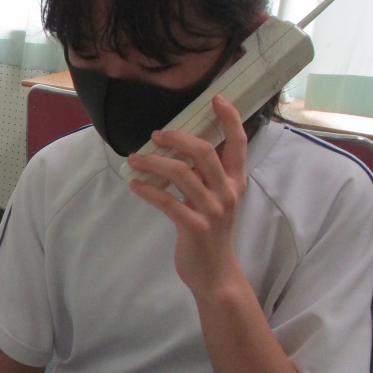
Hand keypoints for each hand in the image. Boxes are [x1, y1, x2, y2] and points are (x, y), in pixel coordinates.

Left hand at [126, 95, 247, 297]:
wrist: (215, 274)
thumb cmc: (211, 232)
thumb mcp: (217, 200)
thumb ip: (205, 176)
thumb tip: (180, 149)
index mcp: (235, 182)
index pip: (238, 144)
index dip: (230, 119)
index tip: (217, 98)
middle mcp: (227, 193)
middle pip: (204, 152)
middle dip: (178, 138)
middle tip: (156, 135)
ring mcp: (212, 210)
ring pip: (181, 174)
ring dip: (153, 162)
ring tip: (134, 159)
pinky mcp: (194, 227)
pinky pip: (167, 201)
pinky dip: (147, 190)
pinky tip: (134, 185)